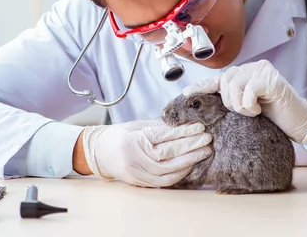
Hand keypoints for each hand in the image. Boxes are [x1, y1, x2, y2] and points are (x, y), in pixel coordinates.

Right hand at [80, 119, 212, 187]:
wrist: (98, 152)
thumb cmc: (121, 135)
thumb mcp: (139, 125)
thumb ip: (161, 126)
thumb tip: (186, 124)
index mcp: (135, 139)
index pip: (164, 136)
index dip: (184, 132)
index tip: (200, 126)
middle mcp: (135, 157)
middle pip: (169, 153)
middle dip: (192, 146)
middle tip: (208, 139)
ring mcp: (137, 172)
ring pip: (169, 169)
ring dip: (190, 160)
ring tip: (205, 151)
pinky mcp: (140, 182)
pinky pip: (165, 181)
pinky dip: (181, 173)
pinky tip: (192, 164)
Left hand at [183, 60, 306, 143]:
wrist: (299, 122)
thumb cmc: (275, 117)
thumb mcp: (248, 107)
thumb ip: (232, 99)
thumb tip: (205, 101)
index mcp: (247, 73)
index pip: (220, 78)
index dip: (202, 86)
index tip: (186, 93)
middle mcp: (254, 67)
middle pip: (225, 81)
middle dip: (229, 102)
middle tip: (246, 112)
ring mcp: (263, 70)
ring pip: (234, 85)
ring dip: (239, 105)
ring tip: (253, 112)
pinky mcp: (271, 79)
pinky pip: (248, 91)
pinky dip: (250, 105)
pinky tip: (260, 109)